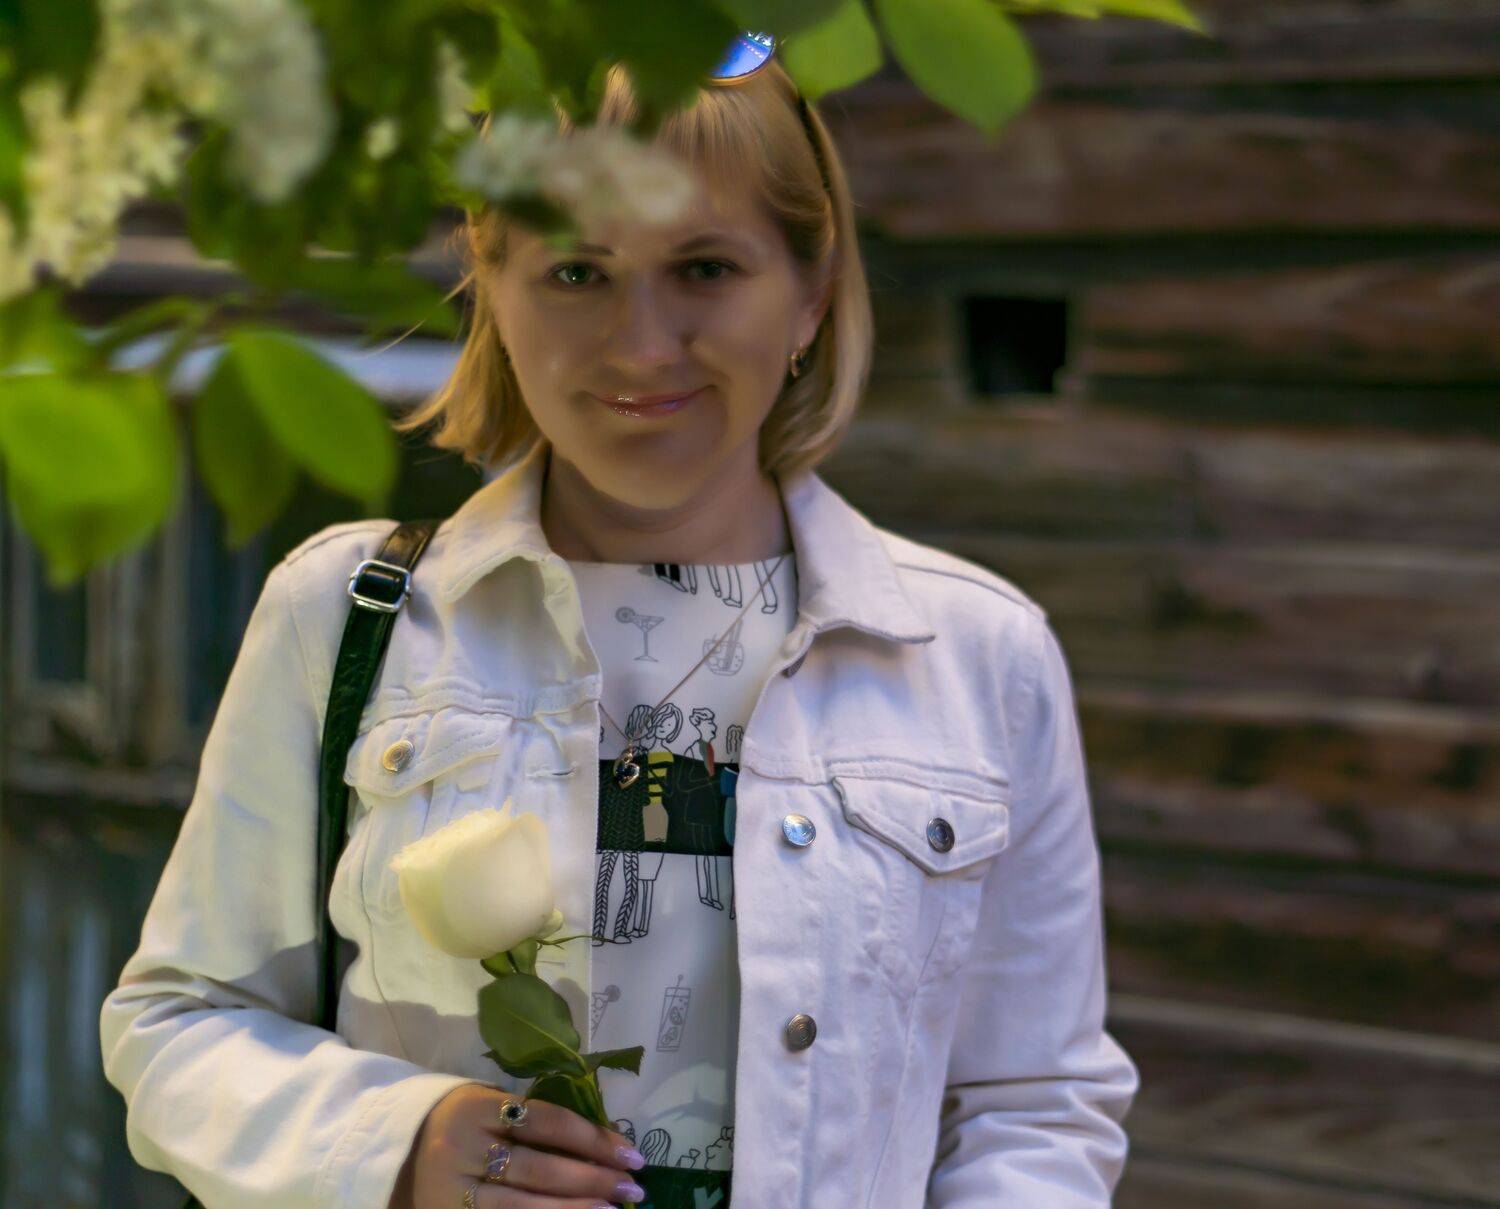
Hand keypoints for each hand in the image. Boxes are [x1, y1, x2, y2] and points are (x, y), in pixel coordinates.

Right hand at [390, 1084, 646, 1207]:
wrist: (400, 1151)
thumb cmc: (465, 1121)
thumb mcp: (492, 1104)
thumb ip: (537, 1118)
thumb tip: (606, 1141)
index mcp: (477, 1108)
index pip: (546, 1122)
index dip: (592, 1138)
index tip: (630, 1153)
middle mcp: (462, 1149)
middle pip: (539, 1168)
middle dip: (592, 1180)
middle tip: (634, 1187)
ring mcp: (455, 1192)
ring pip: (523, 1206)